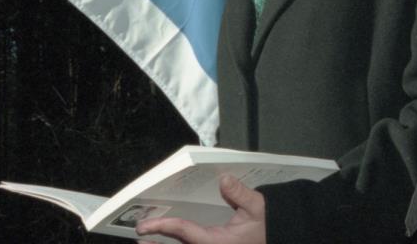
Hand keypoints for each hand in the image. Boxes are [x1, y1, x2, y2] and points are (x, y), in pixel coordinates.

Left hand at [136, 174, 265, 243]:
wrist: (277, 240)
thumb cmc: (267, 227)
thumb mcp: (257, 209)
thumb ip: (241, 195)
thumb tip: (224, 178)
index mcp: (216, 242)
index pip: (184, 232)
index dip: (164, 226)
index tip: (145, 226)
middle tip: (139, 237)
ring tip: (145, 242)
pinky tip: (164, 242)